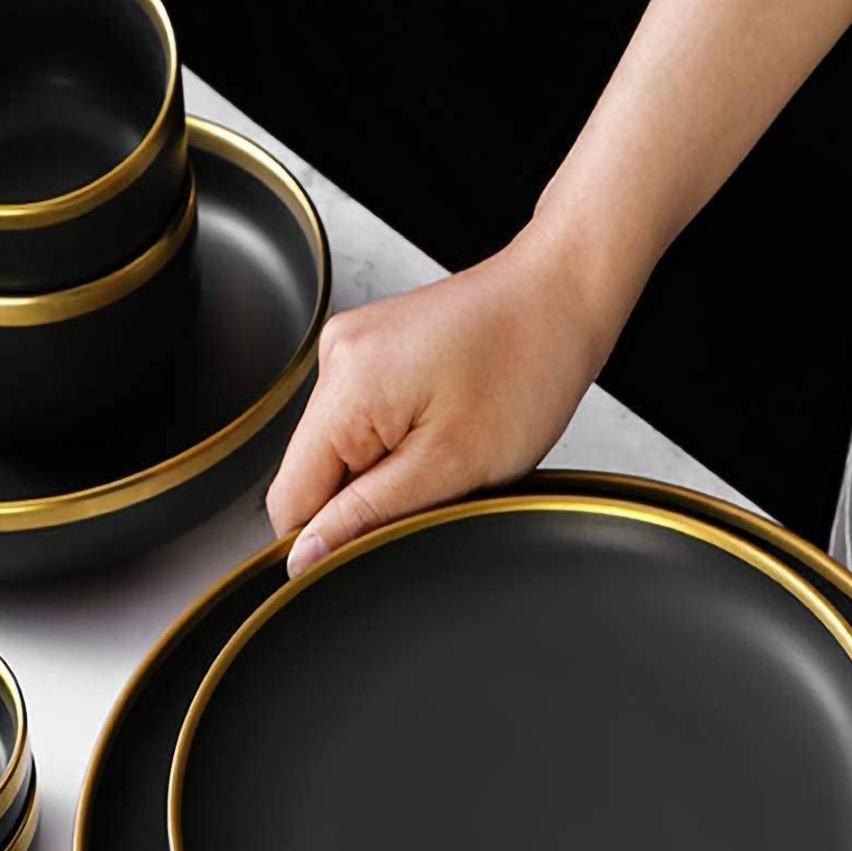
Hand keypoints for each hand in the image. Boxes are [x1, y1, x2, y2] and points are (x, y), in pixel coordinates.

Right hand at [266, 224, 608, 575]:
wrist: (562, 295)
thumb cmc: (527, 366)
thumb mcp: (450, 465)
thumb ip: (367, 515)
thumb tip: (305, 555)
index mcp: (345, 387)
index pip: (289, 500)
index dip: (325, 540)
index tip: (377, 545)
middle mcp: (336, 358)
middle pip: (315, 475)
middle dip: (368, 501)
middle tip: (436, 485)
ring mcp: (354, 349)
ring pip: (345, 451)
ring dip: (390, 470)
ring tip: (449, 447)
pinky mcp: (377, 349)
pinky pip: (368, 421)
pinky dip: (402, 441)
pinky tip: (446, 425)